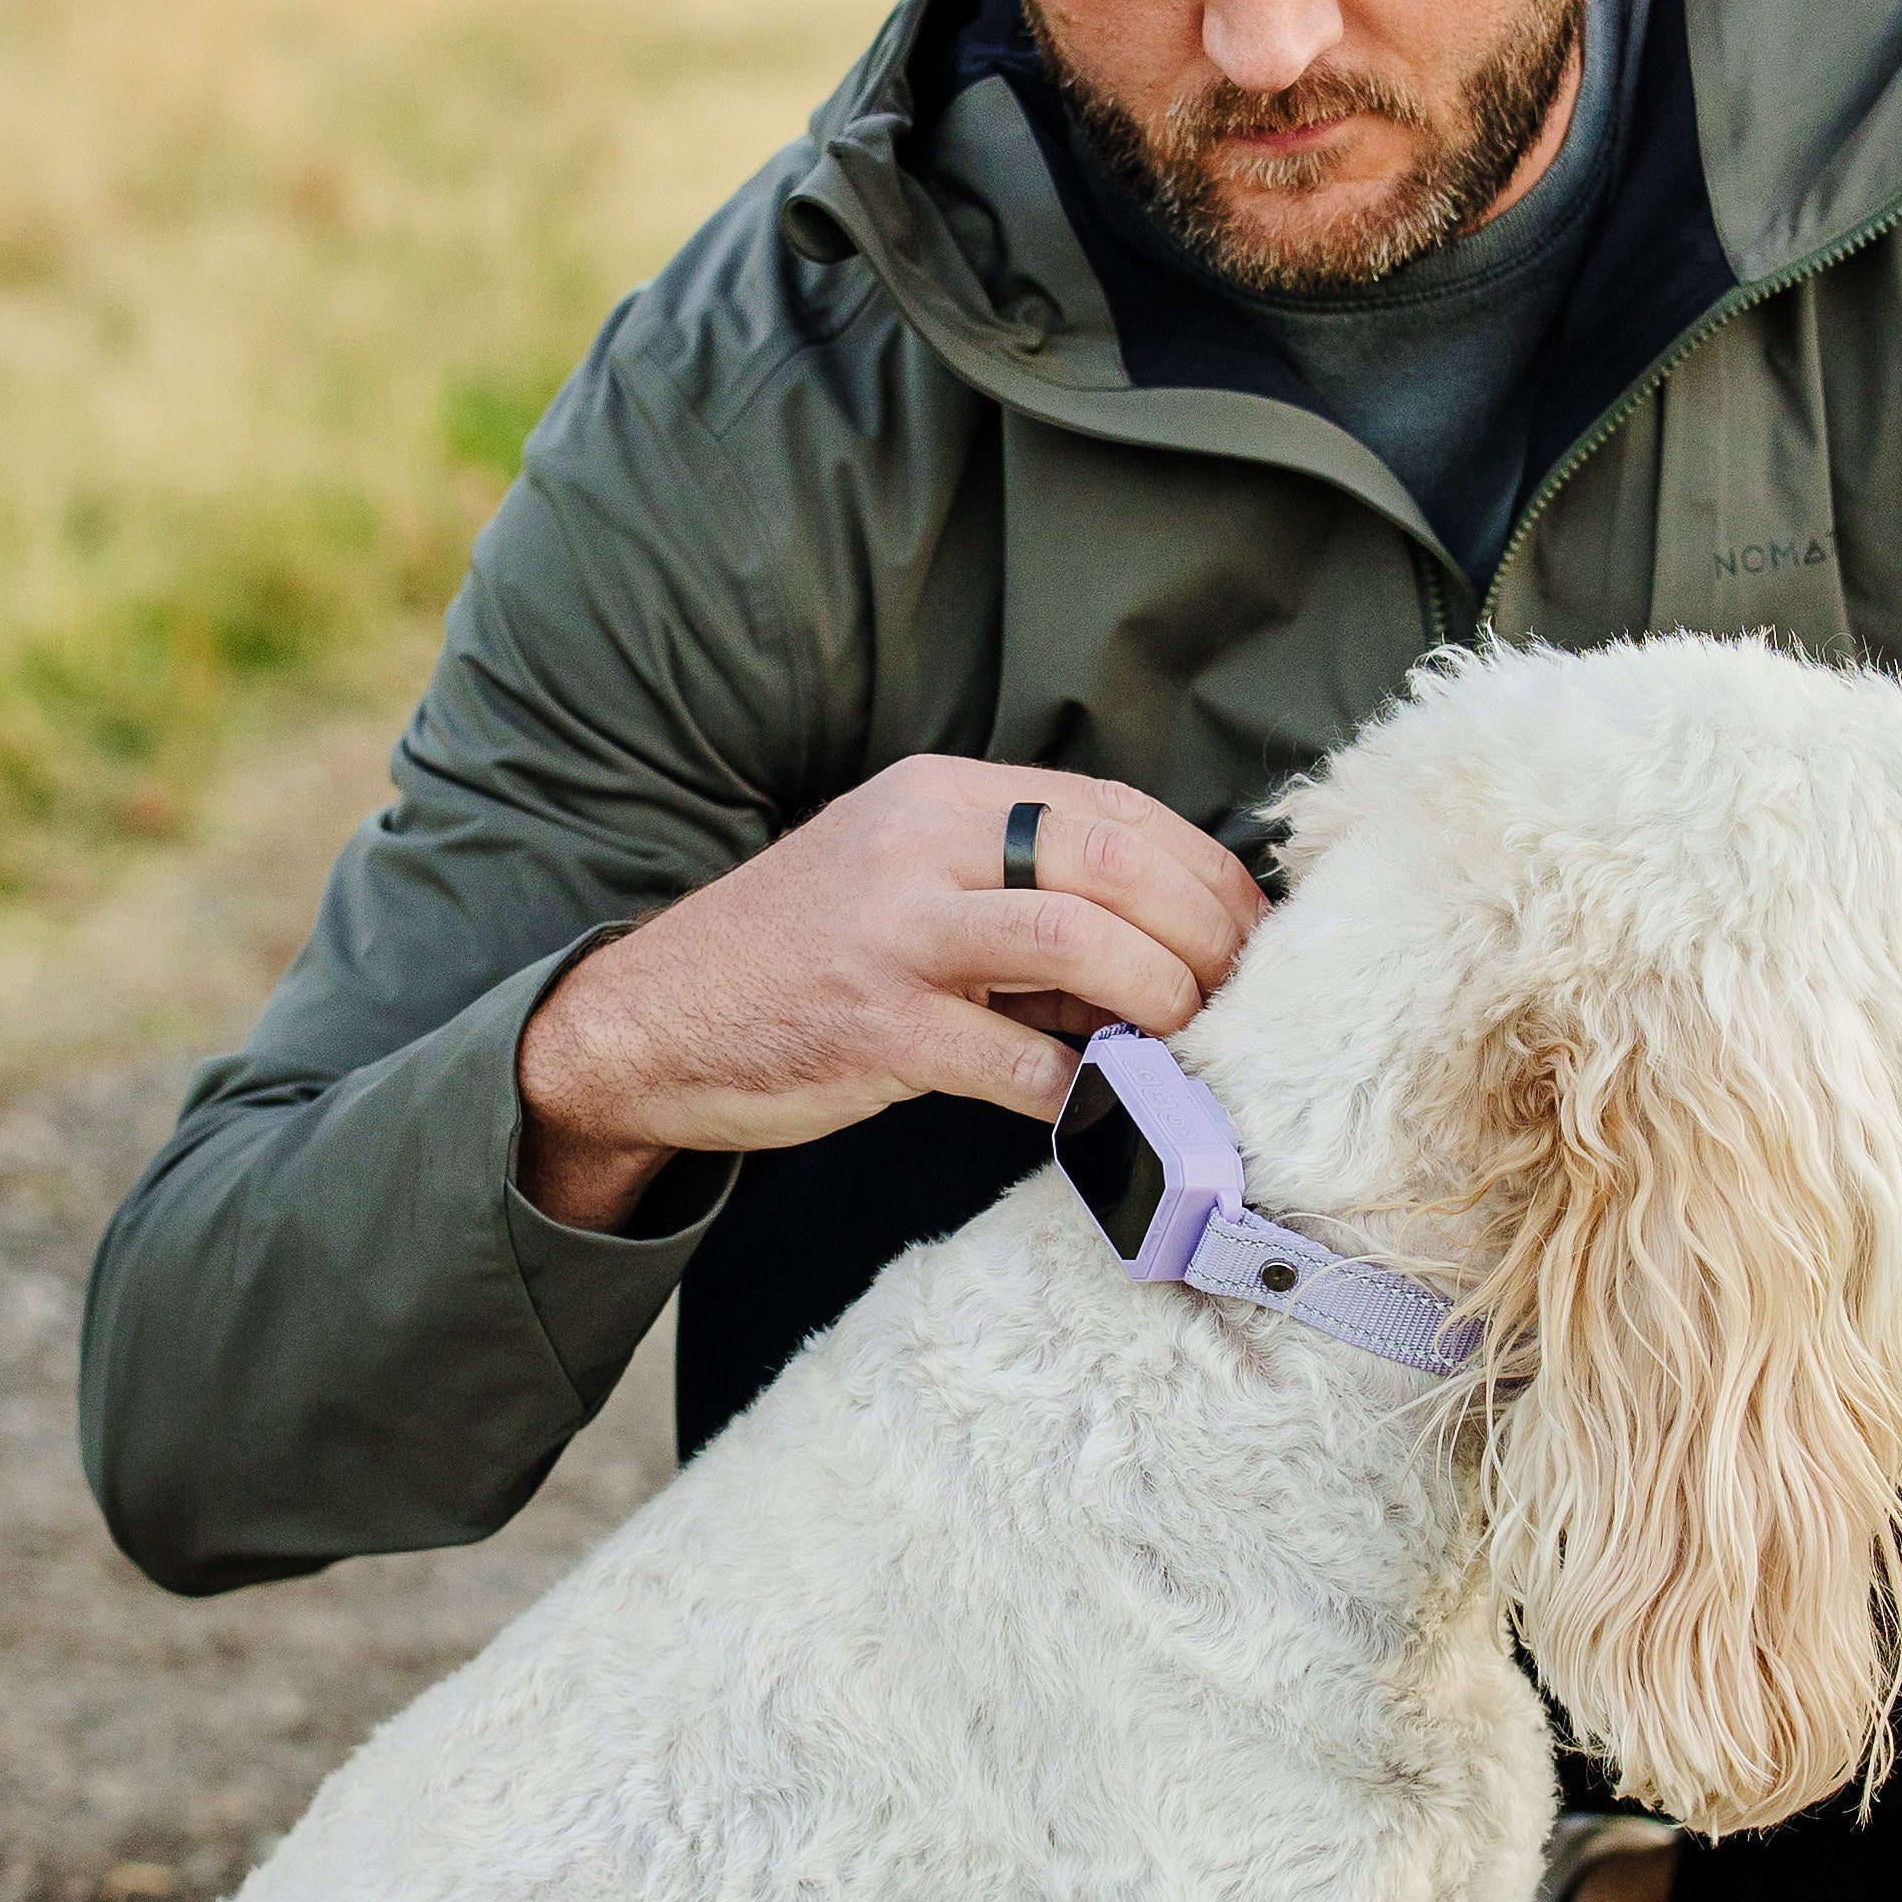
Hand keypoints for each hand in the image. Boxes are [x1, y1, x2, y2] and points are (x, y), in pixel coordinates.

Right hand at [514, 758, 1268, 1231]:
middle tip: (1242, 992)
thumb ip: (1018, 899)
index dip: (1203, 870)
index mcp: (938, 796)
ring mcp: (893, 933)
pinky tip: (1097, 1105)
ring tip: (1186, 1040)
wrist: (649, 1021)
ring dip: (1158, 997)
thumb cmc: (797, 959)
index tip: (1251, 929)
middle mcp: (919, 843)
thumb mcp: (904, 886)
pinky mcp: (874, 1028)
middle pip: (1113, 861)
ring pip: (1079, 940)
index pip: (1111, 810)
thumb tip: (1163, 950)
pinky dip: (1077, 1087)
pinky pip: (1015, 1057)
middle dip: (1203, 930)